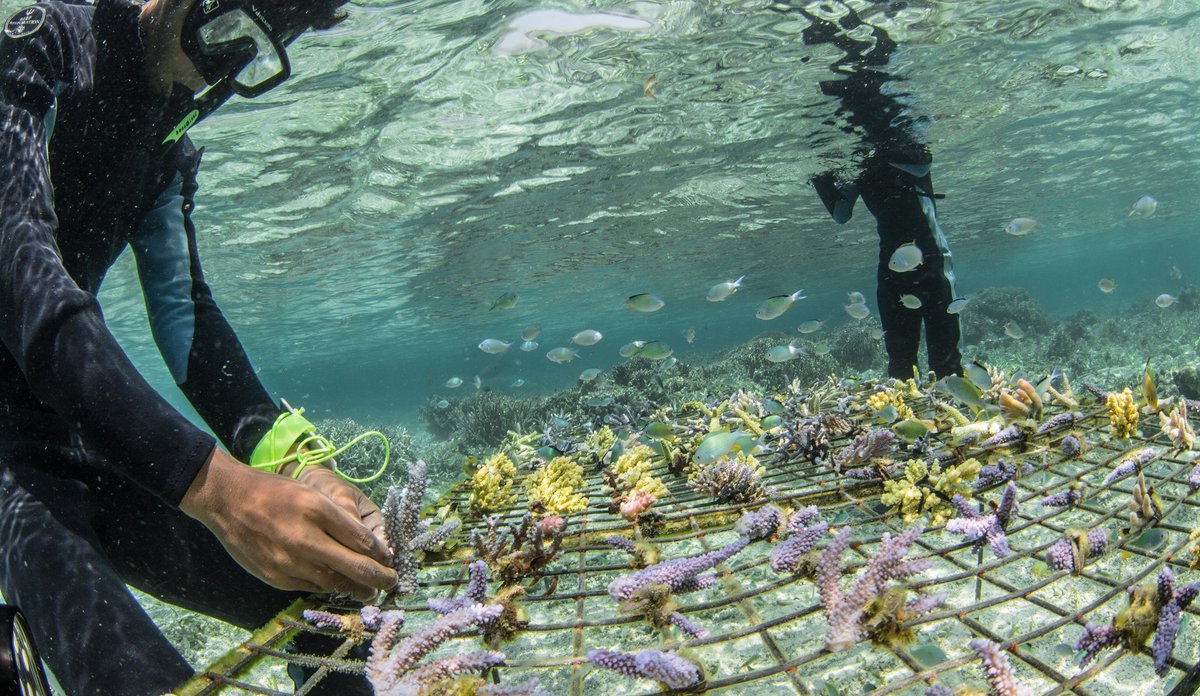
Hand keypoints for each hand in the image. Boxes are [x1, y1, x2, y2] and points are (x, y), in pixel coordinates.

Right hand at [180, 448, 396, 599]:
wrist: (227, 500)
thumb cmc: (276, 493)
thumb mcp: (313, 495)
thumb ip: (341, 519)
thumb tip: (370, 545)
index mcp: (319, 510)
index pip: (363, 541)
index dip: (383, 555)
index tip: (391, 559)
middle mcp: (306, 538)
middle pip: (356, 567)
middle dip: (381, 578)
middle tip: (392, 582)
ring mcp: (289, 562)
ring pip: (335, 583)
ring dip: (357, 588)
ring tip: (369, 589)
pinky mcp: (275, 577)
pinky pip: (311, 587)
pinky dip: (328, 586)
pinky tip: (337, 583)